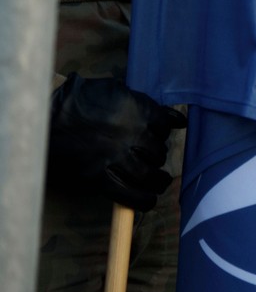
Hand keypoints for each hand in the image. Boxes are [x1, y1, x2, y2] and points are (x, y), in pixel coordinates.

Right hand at [46, 76, 184, 211]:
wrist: (48, 117)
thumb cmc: (80, 98)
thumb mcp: (115, 90)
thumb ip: (141, 103)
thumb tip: (170, 116)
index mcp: (139, 111)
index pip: (165, 125)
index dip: (166, 130)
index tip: (165, 133)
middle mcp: (133, 135)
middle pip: (157, 151)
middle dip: (158, 155)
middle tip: (155, 159)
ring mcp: (115, 157)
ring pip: (148, 174)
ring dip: (158, 180)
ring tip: (161, 182)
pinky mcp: (98, 176)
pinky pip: (127, 194)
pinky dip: (142, 200)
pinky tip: (150, 201)